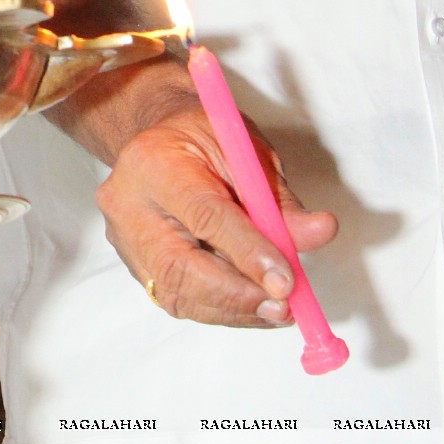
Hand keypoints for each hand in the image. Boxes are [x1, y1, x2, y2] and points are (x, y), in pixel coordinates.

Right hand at [96, 101, 336, 327]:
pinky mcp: (133, 264)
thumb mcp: (247, 151)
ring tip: (276, 309)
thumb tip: (319, 233)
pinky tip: (251, 305)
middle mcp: (128, 203)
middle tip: (283, 305)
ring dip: (234, 309)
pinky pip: (176, 298)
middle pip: (181, 267)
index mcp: (155, 161)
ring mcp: (125, 238)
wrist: (158, 133)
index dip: (248, 252)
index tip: (286, 280)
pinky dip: (219, 308)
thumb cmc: (204, 136)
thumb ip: (279, 199)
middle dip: (238, 295)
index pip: (204, 215)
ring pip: (177, 293)